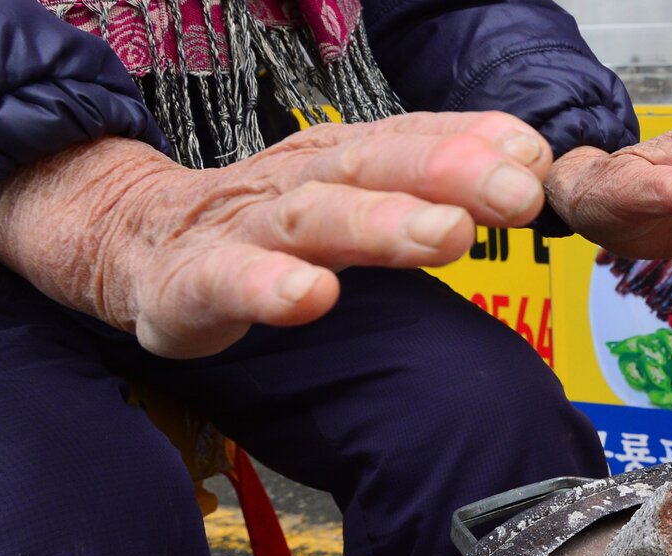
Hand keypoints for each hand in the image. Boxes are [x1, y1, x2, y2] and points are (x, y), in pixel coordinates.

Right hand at [0, 111, 551, 357]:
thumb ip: (430, 182)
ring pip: (313, 220)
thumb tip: (528, 166)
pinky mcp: (187, 283)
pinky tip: (309, 299)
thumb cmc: (265, 220)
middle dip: (448, 174)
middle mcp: (297, 182)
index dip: (473, 143)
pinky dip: (266, 289)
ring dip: (381, 225)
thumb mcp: (351, 191)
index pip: (411, 139)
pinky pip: (226, 283)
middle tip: (516, 192)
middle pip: (374, 168)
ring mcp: (241, 230)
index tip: (535, 155)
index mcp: (340, 161)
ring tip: (445, 235)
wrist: (136, 237)